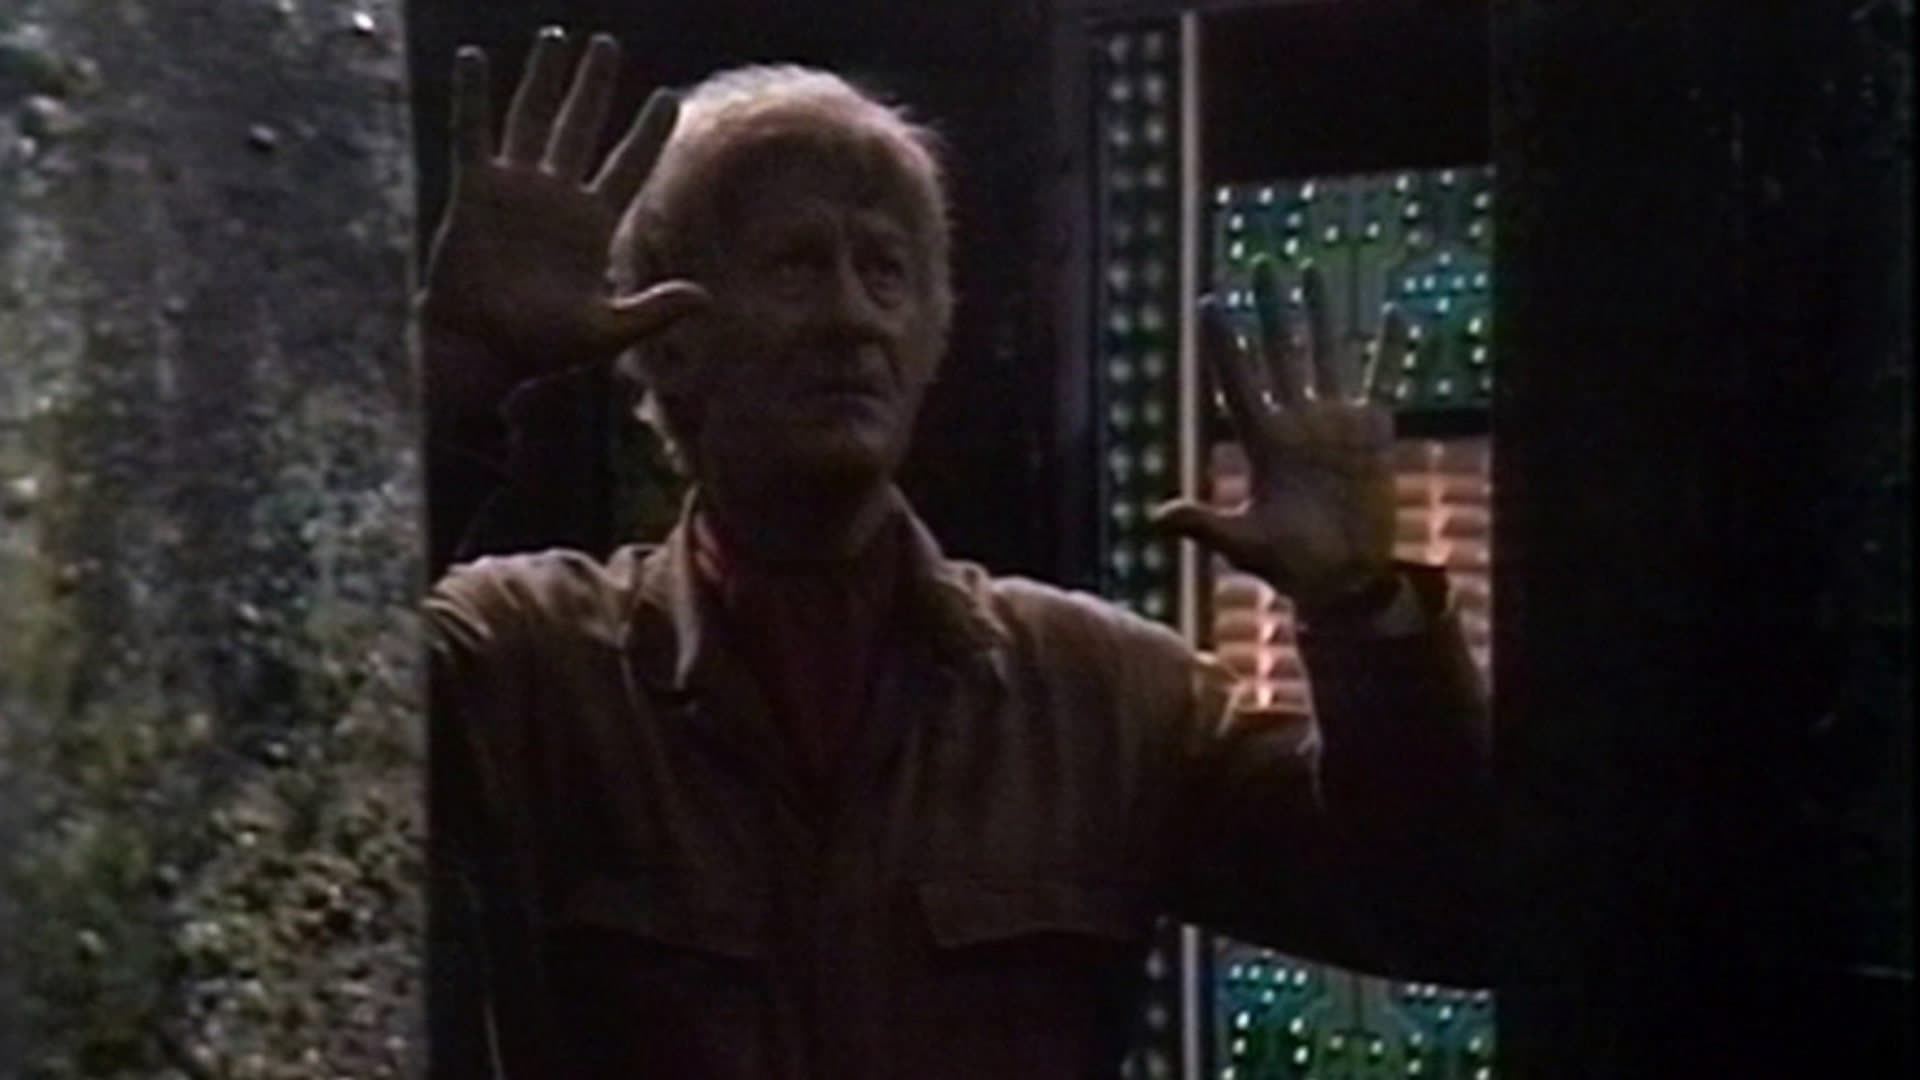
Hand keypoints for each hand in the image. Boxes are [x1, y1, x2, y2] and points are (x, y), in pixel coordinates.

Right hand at [420, 27, 707, 372]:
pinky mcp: (474, 192)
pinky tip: (474, 60)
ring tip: (556, 37)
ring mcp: (515, 191)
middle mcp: (557, 199)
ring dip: (543, 79)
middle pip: (581, 128)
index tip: (669, 98)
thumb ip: (653, 311)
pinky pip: (473, 134)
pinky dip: (472, 98)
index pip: (629, 167)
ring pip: (532, 120)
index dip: (648, 133)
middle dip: (595, 87)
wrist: (478, 353)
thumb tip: (705, 298)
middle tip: (608, 45)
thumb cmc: (539, 349)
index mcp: (592, 226)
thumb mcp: (605, 331)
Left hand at [1151, 258, 1406, 608]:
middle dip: (1272, 310)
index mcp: (1264, 443)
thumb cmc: (1291, 566)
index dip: (1225, 344)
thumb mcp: (1245, 545)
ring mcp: (1334, 424)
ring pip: (1326, 354)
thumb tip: (1157, 517)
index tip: (1210, 303)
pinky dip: (1391, 349)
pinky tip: (1395, 311)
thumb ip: (1206, 526)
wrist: (1344, 579)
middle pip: (1280, 353)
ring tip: (1312, 270)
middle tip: (1261, 265)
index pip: (1239, 382)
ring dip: (1321, 313)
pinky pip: (1383, 380)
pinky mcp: (1372, 434)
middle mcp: (1296, 423)